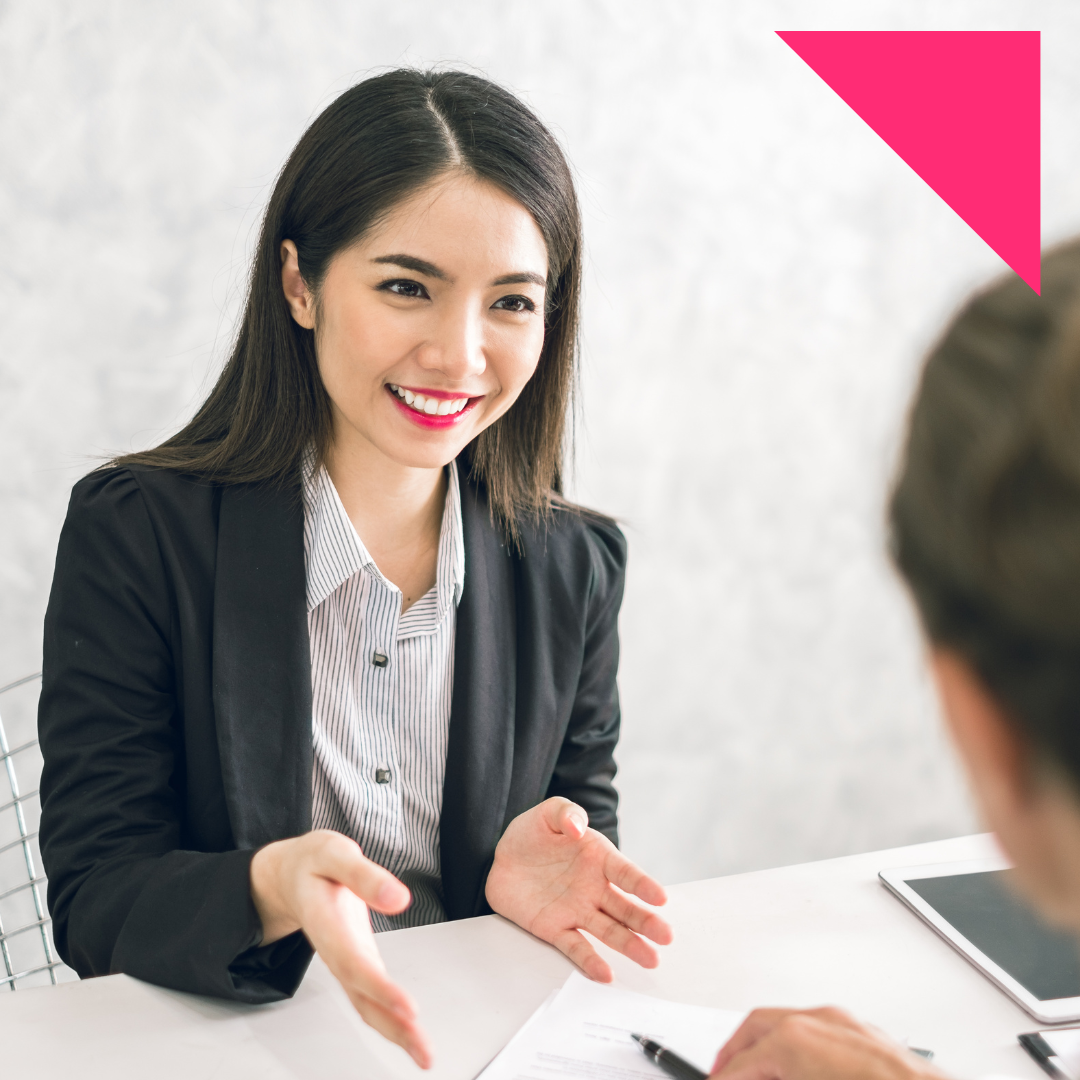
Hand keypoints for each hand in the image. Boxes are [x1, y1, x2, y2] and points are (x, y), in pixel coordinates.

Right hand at [250, 830, 431, 1068]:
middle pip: (362, 996)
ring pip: (367, 1005)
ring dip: (395, 1032)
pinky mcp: (356, 961)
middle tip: (422, 1050)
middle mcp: (335, 951)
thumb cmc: (312, 863)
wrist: (288, 874)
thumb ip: (364, 874)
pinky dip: (391, 1019)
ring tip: (424, 1054)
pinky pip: (372, 998)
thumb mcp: (335, 853)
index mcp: (326, 923)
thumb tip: (400, 898)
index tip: (408, 1007)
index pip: (354, 962)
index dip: (379, 987)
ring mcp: (345, 961)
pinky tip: (411, 1034)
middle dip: (393, 1025)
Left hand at [484, 797, 672, 980]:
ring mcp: (577, 910)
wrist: (502, 857)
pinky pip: (575, 947)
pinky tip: (606, 974)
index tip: (660, 897)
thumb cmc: (533, 833)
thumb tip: (578, 828)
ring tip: (651, 959)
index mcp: (598, 858)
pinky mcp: (556, 929)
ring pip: (608, 931)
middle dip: (646, 922)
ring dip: (629, 945)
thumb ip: (567, 814)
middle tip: (666, 936)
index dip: (643, 885)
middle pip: (625, 907)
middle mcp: (594, 888)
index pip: (625, 873)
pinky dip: (590, 961)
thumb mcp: (549, 813)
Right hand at [710, 1007, 945, 1079]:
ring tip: (760, 1072)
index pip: (741, 1063)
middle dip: (735, 1053)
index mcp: (793, 1041)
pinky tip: (797, 1067)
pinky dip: (796, 1044)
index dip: (724, 1077)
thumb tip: (754, 1076)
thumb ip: (771, 1078)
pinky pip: (815, 1028)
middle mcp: (815, 1022)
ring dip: (765, 1045)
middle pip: (756, 1027)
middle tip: (725, 1073)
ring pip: (786, 1022)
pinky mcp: (862, 1032)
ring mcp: (840, 1023)